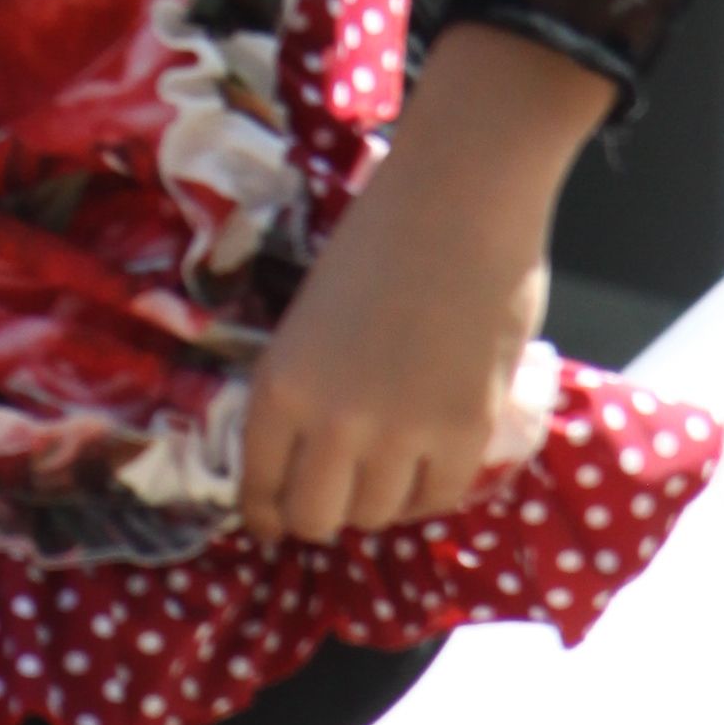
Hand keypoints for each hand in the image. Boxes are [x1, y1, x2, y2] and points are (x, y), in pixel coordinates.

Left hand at [236, 21, 612, 548]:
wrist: (457, 202)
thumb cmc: (377, 238)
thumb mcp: (310, 319)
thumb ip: (306, 385)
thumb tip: (312, 446)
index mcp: (279, 385)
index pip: (259, 486)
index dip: (265, 514)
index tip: (272, 522)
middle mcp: (331, 423)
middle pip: (315, 517)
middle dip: (318, 516)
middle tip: (334, 498)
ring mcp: (400, 435)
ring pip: (377, 515)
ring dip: (377, 500)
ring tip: (387, 470)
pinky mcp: (464, 434)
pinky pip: (438, 498)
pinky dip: (429, 489)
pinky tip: (428, 465)